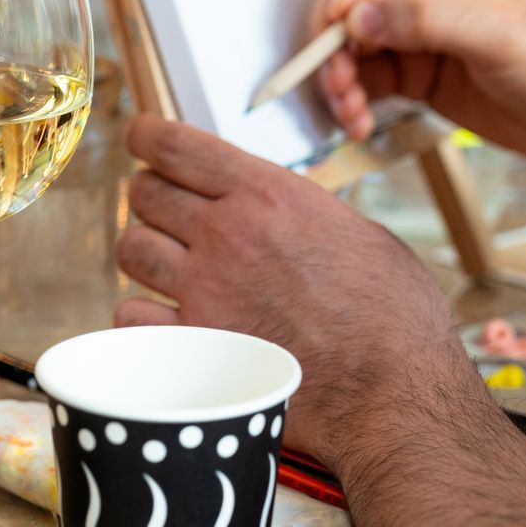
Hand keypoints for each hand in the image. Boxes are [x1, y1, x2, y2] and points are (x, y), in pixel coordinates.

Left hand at [114, 115, 480, 469]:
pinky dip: (141, 316)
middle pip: (146, 193)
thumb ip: (300, 212)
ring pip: (132, 249)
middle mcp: (227, 234)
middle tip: (165, 210)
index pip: (177, 146)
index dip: (147, 135)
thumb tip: (276, 208)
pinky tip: (165, 319)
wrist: (394, 391)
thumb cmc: (394, 316)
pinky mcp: (194, 345)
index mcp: (269, 195)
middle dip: (152, 196)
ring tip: (169, 265)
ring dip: (146, 253)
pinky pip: (130, 315)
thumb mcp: (357, 232)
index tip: (141, 136)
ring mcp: (204, 290)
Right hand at [310, 0, 525, 156]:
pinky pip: (363, 78)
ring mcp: (416, 28)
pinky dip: (351, 100)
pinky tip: (359, 122)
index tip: (345, 15)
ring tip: (349, 108)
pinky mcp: (415, 71)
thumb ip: (425, 18)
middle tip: (336, 73)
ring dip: (336, 74)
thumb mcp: (497, 30)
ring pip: (347, 40)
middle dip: (332, 35)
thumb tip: (357, 17)